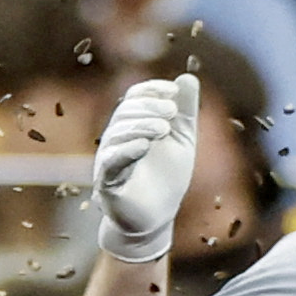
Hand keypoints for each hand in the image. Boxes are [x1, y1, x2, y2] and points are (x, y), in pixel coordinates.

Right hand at [94, 74, 199, 262]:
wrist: (157, 218)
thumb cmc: (166, 178)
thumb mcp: (182, 140)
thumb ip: (186, 111)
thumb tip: (188, 77)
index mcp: (132, 125)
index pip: (134, 98)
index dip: (150, 89)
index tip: (173, 91)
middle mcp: (116, 139)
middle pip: (126, 113)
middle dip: (149, 107)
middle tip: (173, 111)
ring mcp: (109, 160)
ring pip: (117, 134)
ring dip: (141, 126)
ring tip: (164, 128)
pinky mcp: (107, 183)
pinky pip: (112, 162)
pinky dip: (127, 150)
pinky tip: (144, 145)